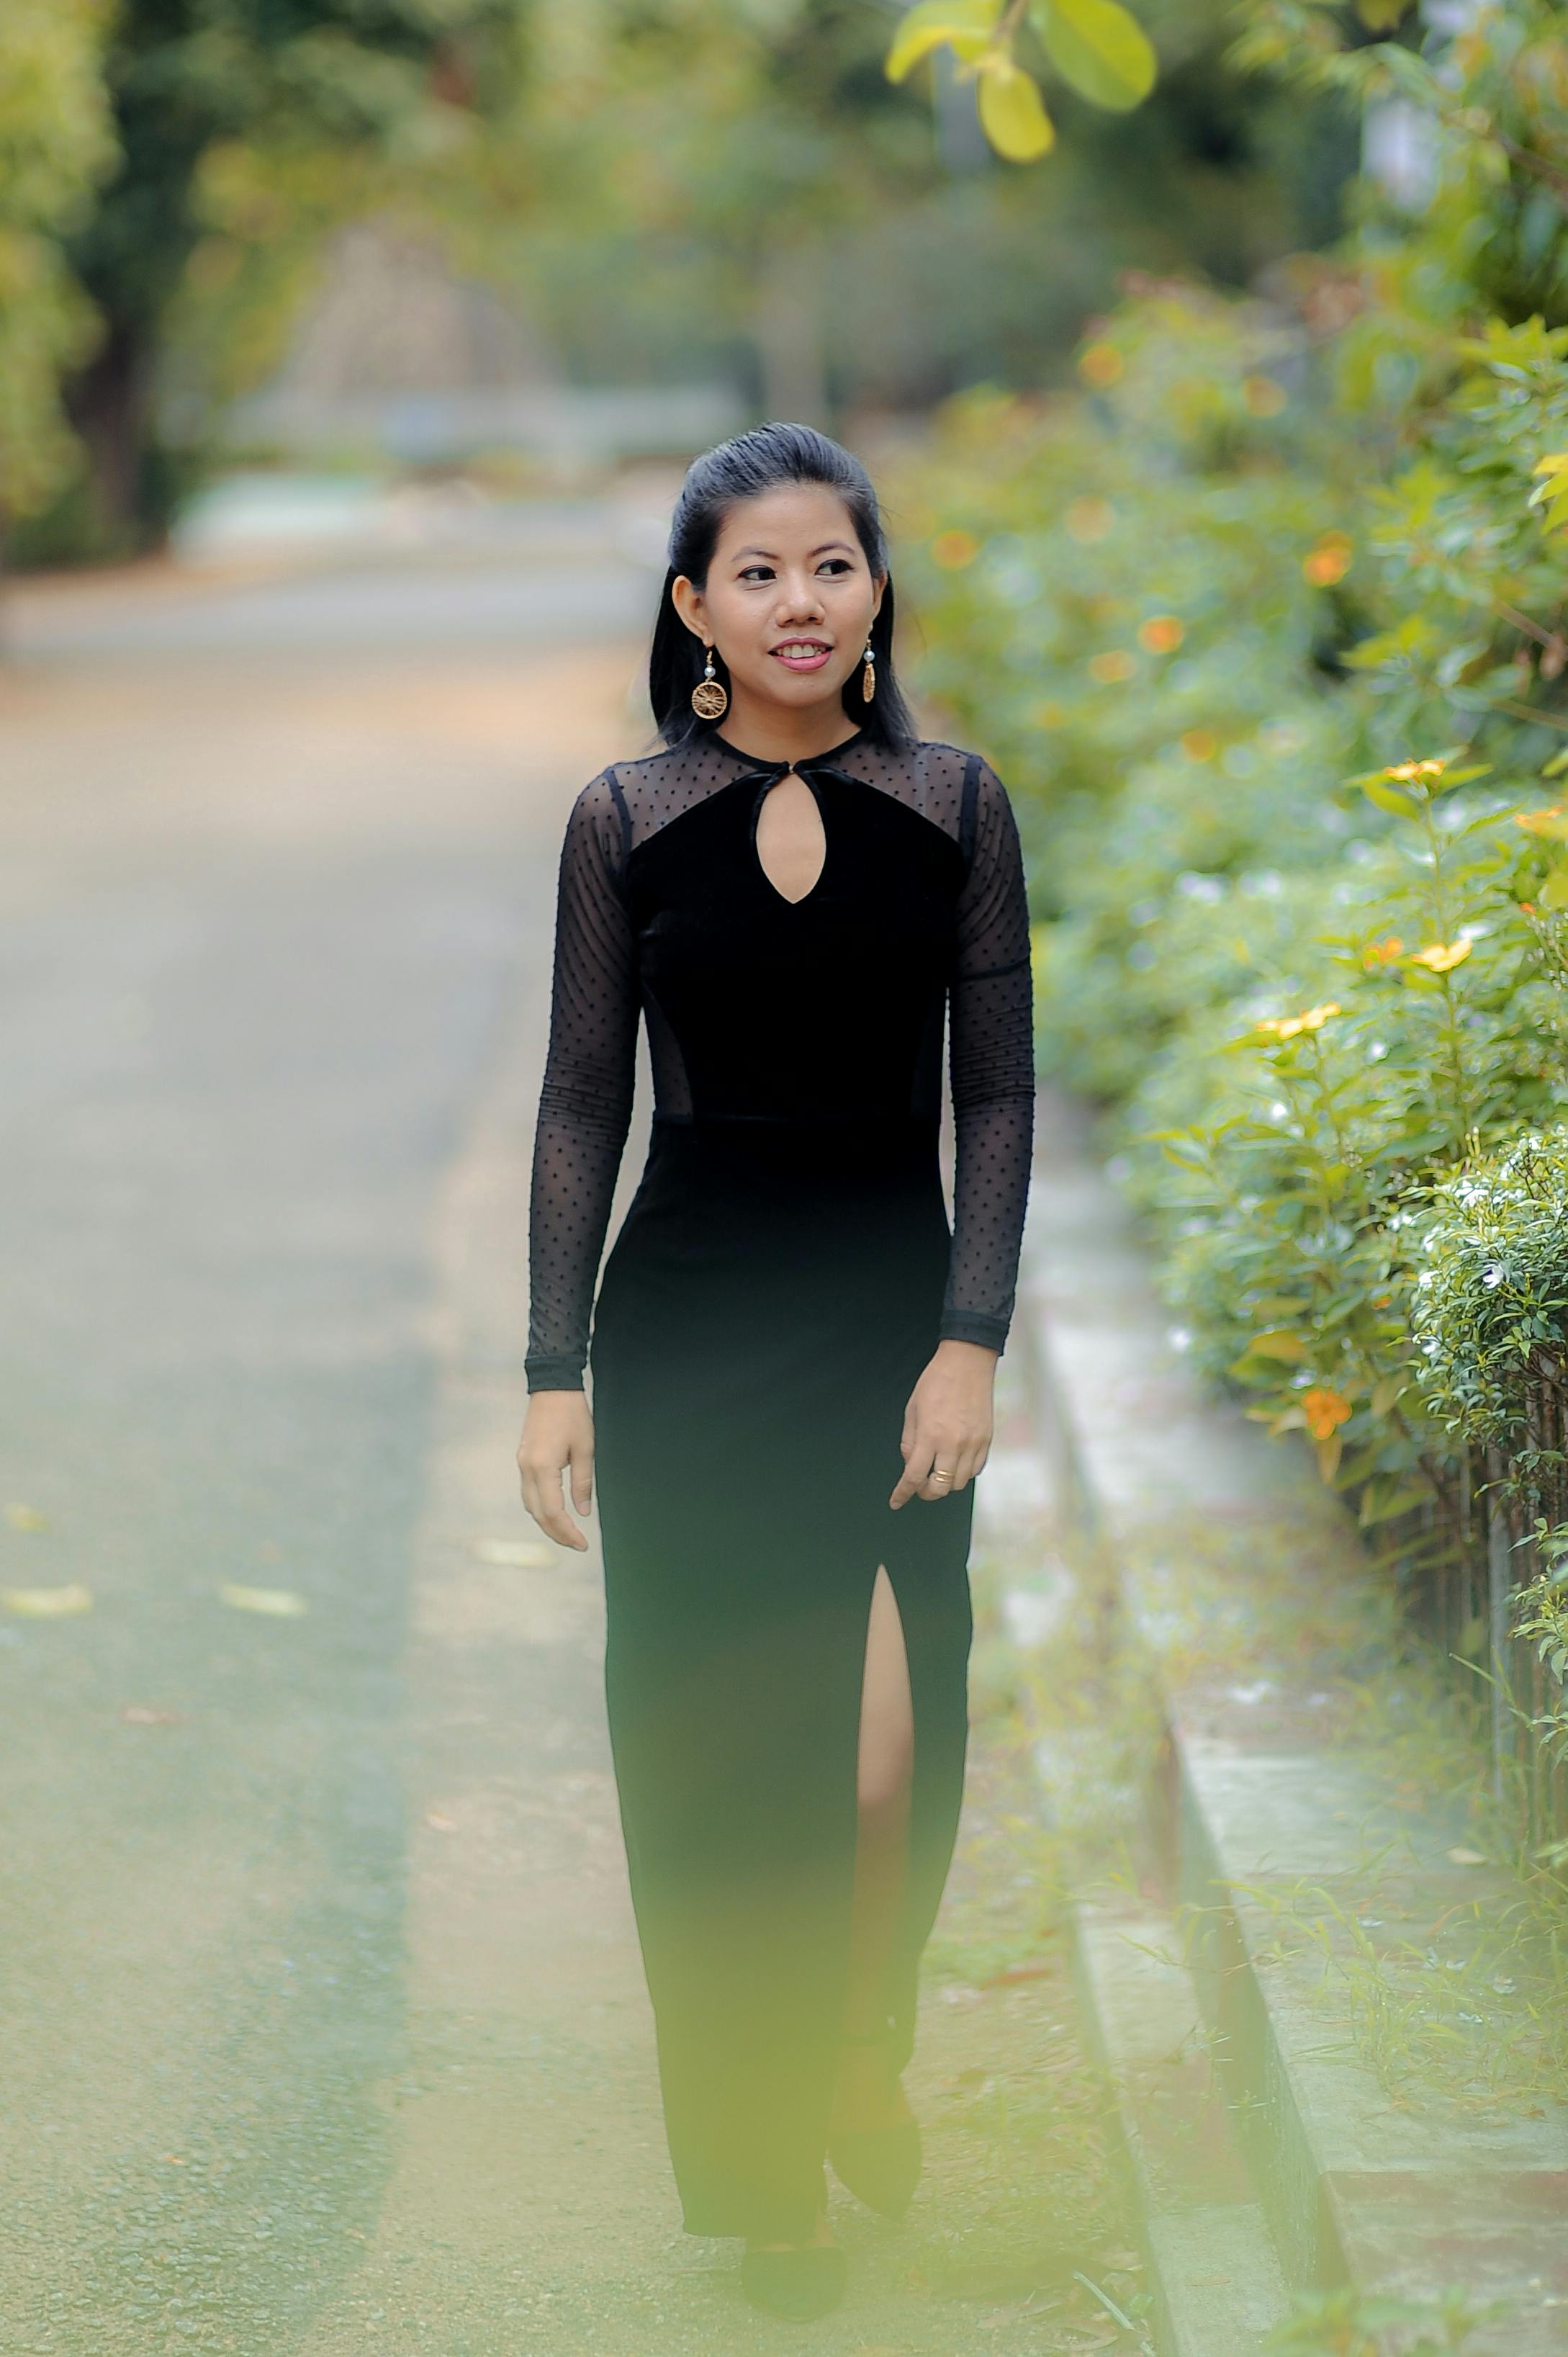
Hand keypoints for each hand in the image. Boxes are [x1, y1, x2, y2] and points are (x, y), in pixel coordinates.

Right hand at [517, 1390, 595, 1550]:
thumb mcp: (585, 1448)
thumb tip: (582, 1512)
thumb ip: (583, 1483)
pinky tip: (554, 1512)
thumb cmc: (573, 1415)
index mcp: (543, 1467)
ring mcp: (522, 1464)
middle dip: (556, 1533)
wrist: (552, 1388)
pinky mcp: (523, 1459)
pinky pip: (528, 1492)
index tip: (583, 1544)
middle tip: (577, 1544)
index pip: (553, 1511)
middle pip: (537, 1513)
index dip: (567, 1532)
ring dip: (547, 1522)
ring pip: (530, 1505)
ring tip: (567, 1533)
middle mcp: (527, 1469)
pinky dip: (540, 1507)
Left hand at [890, 1339, 997, 1508]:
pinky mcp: (987, 1440)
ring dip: (945, 1484)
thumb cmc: (936, 1381)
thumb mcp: (912, 1409)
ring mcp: (973, 1444)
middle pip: (940, 1488)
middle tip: (919, 1486)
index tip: (896, 1502)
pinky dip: (963, 1473)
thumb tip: (911, 1464)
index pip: (914, 1476)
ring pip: (959, 1483)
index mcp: (929, 1435)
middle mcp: (953, 1444)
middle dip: (926, 1492)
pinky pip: (975, 1470)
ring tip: (937, 1471)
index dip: (903, 1493)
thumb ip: (909, 1441)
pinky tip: (955, 1462)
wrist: (967, 1363)